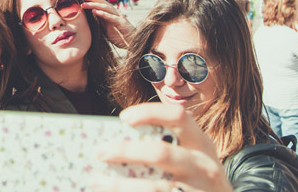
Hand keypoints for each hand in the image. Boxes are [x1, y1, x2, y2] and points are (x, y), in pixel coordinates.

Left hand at [78, 0, 133, 48]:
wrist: (133, 43)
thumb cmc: (119, 35)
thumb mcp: (106, 28)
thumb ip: (100, 21)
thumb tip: (90, 15)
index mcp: (110, 13)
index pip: (98, 3)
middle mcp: (114, 12)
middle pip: (101, 2)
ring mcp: (118, 17)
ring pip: (105, 7)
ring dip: (94, 5)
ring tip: (84, 4)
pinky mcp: (121, 23)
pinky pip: (112, 17)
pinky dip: (103, 14)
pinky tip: (96, 12)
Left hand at [91, 103, 233, 191]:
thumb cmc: (197, 176)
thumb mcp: (191, 155)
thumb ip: (165, 145)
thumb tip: (115, 141)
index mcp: (200, 141)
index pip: (178, 115)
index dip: (149, 113)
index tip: (123, 117)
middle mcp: (202, 165)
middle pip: (160, 153)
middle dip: (125, 151)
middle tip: (100, 151)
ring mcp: (196, 190)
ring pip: (153, 188)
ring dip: (119, 184)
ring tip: (96, 180)